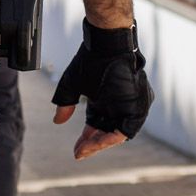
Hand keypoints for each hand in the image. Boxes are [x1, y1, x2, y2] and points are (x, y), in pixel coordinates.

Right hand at [51, 20, 153, 159]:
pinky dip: (113, 136)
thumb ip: (65, 103)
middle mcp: (119, 104)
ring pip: (118, 132)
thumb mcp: (73, 83)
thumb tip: (58, 121)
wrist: (106, 43)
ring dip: (101, 142)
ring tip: (86, 149)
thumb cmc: (90, 58)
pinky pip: (127, 128)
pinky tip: (98, 141)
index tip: (76, 149)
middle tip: (78, 152)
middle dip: (92, 143)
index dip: (87, 137)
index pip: (97, 124)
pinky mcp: (138, 105)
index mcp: (105, 99)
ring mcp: (130, 105)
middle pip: (107, 130)